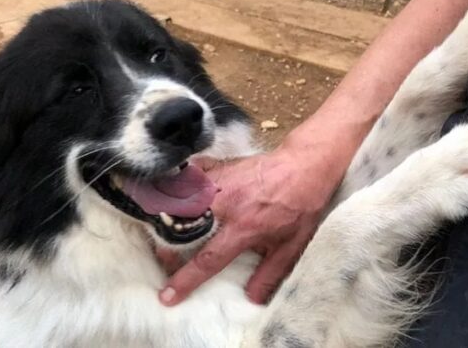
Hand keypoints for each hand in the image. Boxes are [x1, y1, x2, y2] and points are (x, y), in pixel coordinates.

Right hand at [158, 145, 338, 305]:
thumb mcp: (291, 247)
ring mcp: (218, 183)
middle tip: (165, 261)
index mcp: (244, 228)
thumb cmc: (300, 208)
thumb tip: (252, 300)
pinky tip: (173, 197)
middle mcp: (225, 204)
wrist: (305, 167)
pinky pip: (187, 177)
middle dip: (166, 248)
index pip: (207, 259)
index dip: (185, 279)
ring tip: (163, 233)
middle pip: (182, 228)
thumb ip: (270, 275)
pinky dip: (176, 187)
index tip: (168, 296)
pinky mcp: (217, 168)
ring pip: (178, 201)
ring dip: (166, 219)